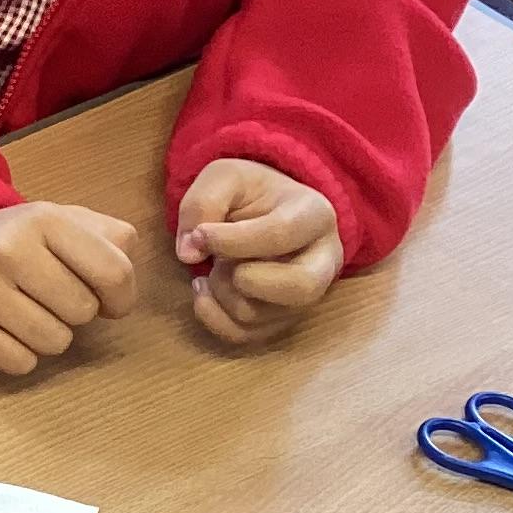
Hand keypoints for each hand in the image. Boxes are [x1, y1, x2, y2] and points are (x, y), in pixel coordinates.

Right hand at [0, 202, 139, 373]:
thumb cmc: (20, 241)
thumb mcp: (64, 222)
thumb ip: (110, 239)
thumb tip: (124, 286)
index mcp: (41, 219)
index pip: (114, 272)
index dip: (122, 296)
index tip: (110, 301)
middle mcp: (6, 251)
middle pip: (84, 311)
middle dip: (77, 311)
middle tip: (51, 298)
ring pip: (55, 342)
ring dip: (50, 334)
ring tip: (26, 311)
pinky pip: (22, 363)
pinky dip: (20, 354)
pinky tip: (3, 329)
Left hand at [175, 159, 342, 344]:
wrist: (265, 213)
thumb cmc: (249, 193)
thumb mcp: (224, 178)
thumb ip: (204, 203)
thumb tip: (189, 254)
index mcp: (316, 216)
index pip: (281, 235)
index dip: (232, 240)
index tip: (200, 234)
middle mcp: (323, 262)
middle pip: (298, 289)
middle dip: (244, 278)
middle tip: (221, 260)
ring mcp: (305, 298)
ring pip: (259, 315)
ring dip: (221, 291)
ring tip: (216, 265)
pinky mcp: (281, 321)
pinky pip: (243, 335)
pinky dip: (211, 316)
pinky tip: (205, 289)